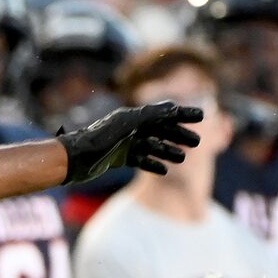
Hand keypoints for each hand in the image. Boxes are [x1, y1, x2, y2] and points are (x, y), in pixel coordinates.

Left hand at [58, 101, 201, 183]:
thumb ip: (150, 116)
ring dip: (169, 151)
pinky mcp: (118, 158)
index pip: (164, 113)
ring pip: (152, 146)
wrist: (75, 158)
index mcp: (133, 116)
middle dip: (179, 135)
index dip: (183, 114)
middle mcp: (130, 127)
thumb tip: (173, 107)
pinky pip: (140, 160)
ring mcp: (125, 143)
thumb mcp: (127, 125)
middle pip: (160, 130)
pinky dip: (153, 164)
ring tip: (183, 158)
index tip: (202, 115)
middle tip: (197, 142)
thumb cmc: (100, 139)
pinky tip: (164, 170)